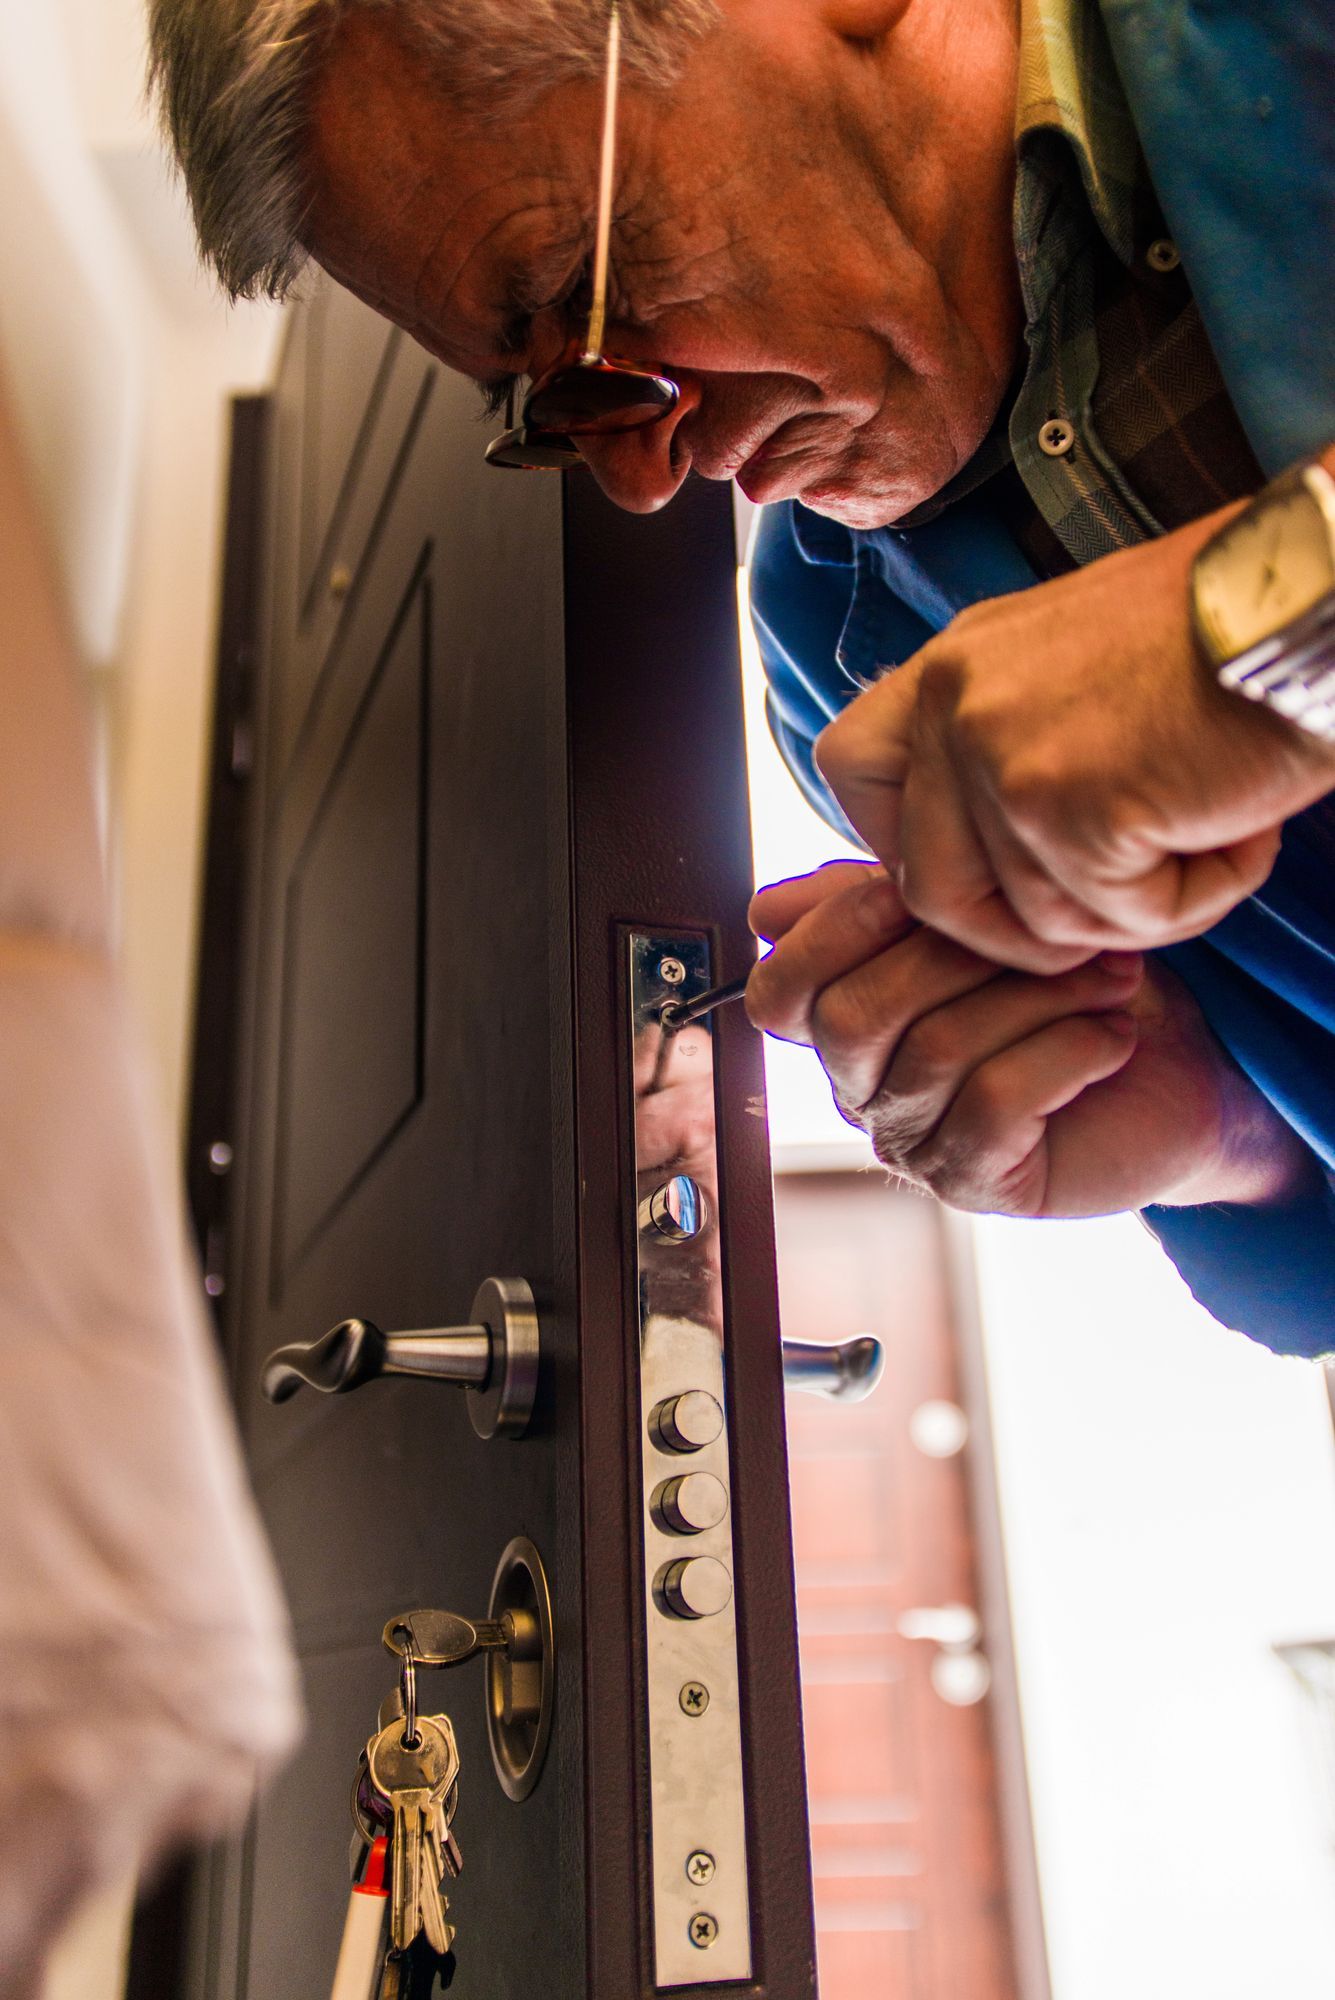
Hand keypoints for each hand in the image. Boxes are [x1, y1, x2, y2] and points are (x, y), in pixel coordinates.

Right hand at [747, 862, 1315, 1217]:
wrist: (1185, 1070)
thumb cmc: (1084, 985)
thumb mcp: (987, 918)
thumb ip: (889, 901)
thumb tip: (768, 912)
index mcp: (850, 1025)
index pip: (780, 995)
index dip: (831, 934)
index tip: (910, 886)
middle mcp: (865, 1092)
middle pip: (852, 1020)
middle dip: (952, 956)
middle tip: (1047, 931)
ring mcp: (916, 1143)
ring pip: (935, 1053)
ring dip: (1036, 998)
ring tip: (1110, 978)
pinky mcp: (978, 1182)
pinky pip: (994, 1105)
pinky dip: (1065, 1054)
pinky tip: (1112, 1039)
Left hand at [814, 508, 1334, 971]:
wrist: (1314, 595)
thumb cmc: (1223, 632)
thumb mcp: (1074, 666)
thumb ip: (1011, 743)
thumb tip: (994, 863)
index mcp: (954, 664)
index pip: (851, 771)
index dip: (905, 848)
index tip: (985, 873)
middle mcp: (958, 704)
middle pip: (930, 887)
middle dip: (1020, 933)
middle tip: (1111, 914)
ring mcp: (1004, 758)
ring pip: (1040, 920)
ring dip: (1138, 907)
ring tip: (1212, 831)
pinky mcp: (1073, 809)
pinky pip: (1121, 920)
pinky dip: (1195, 900)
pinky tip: (1240, 830)